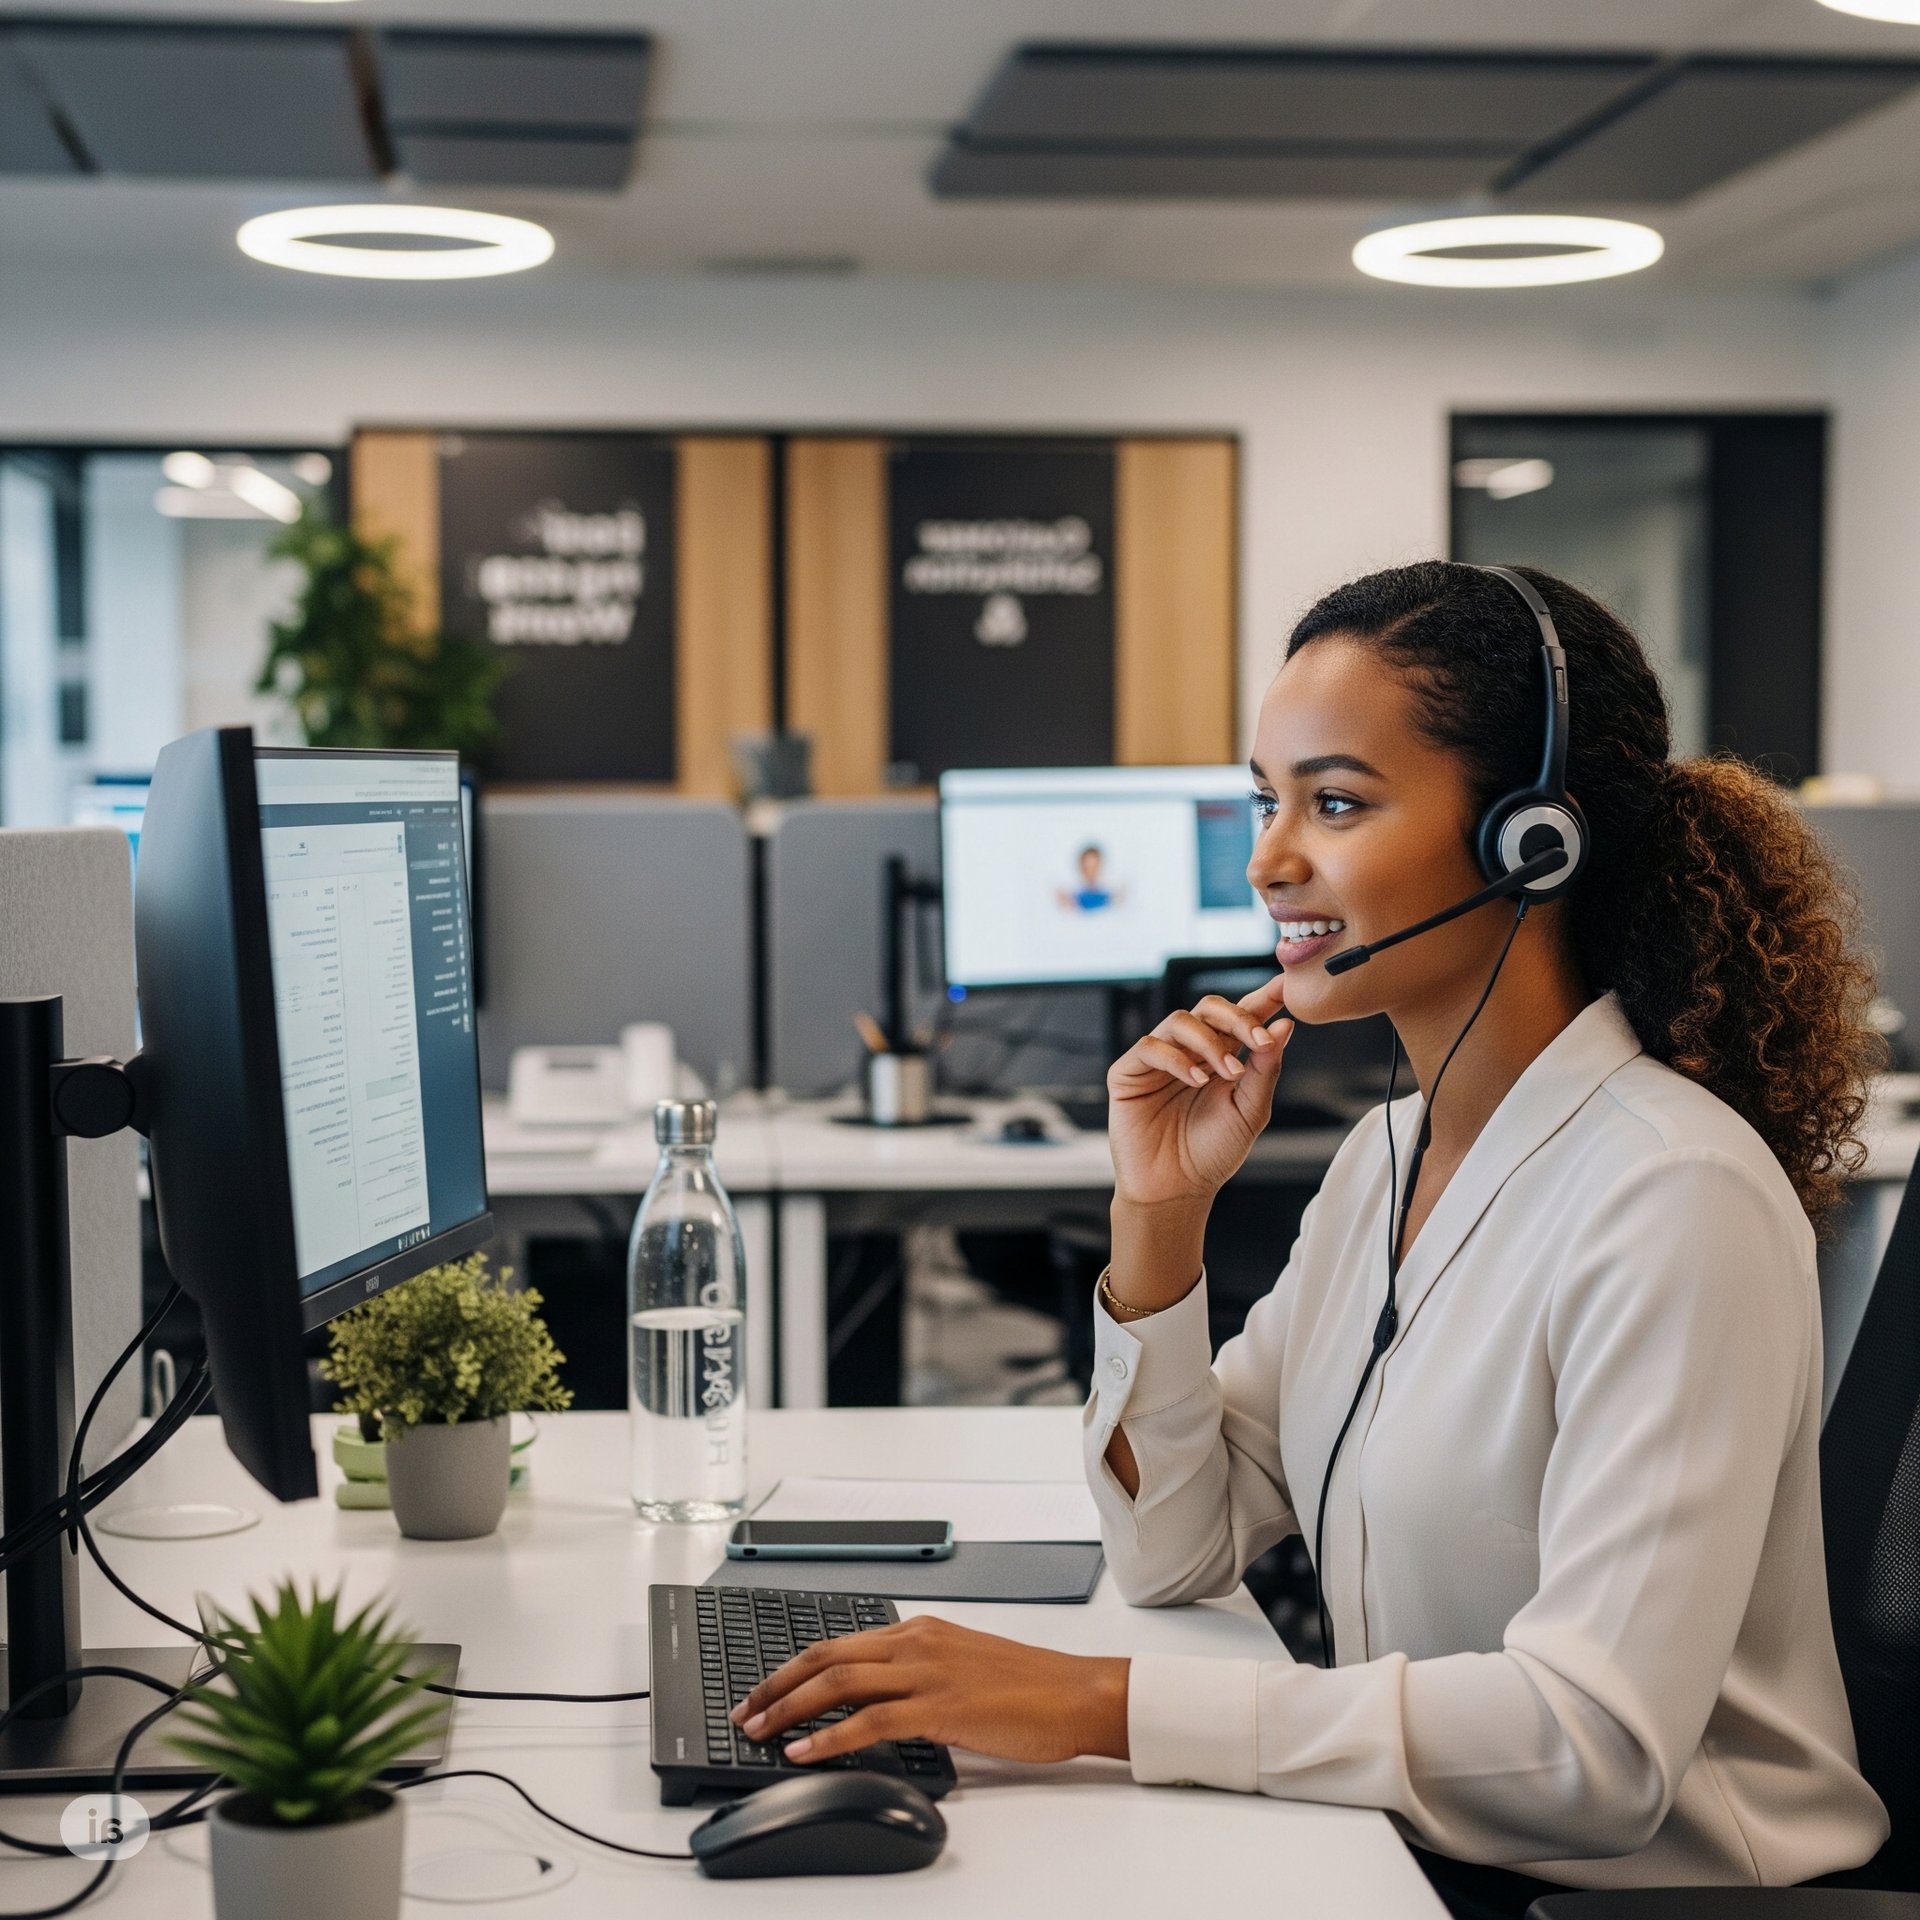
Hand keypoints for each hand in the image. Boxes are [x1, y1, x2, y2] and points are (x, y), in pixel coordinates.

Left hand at [729, 1616, 1128, 1765]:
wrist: (1075, 1693)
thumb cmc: (1027, 1687)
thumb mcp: (960, 1667)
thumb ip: (916, 1677)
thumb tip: (873, 1705)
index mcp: (920, 1630)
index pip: (839, 1643)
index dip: (792, 1668)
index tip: (763, 1690)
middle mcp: (917, 1642)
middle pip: (826, 1656)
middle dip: (776, 1684)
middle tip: (745, 1710)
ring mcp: (927, 1672)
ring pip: (839, 1682)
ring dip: (790, 1708)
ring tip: (760, 1731)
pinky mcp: (941, 1708)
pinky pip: (870, 1722)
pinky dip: (830, 1738)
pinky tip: (806, 1752)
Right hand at [1106, 978, 1292, 1208]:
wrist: (1176, 1190)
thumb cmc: (1213, 1153)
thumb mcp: (1250, 1110)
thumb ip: (1265, 1068)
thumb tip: (1284, 1025)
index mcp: (1221, 1057)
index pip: (1241, 1018)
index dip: (1262, 999)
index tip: (1284, 986)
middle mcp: (1189, 1052)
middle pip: (1210, 1008)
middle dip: (1239, 1018)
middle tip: (1259, 1041)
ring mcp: (1158, 1060)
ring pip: (1181, 1020)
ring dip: (1210, 1041)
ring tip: (1227, 1073)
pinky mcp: (1129, 1072)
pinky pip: (1151, 1046)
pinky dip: (1177, 1058)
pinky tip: (1195, 1080)